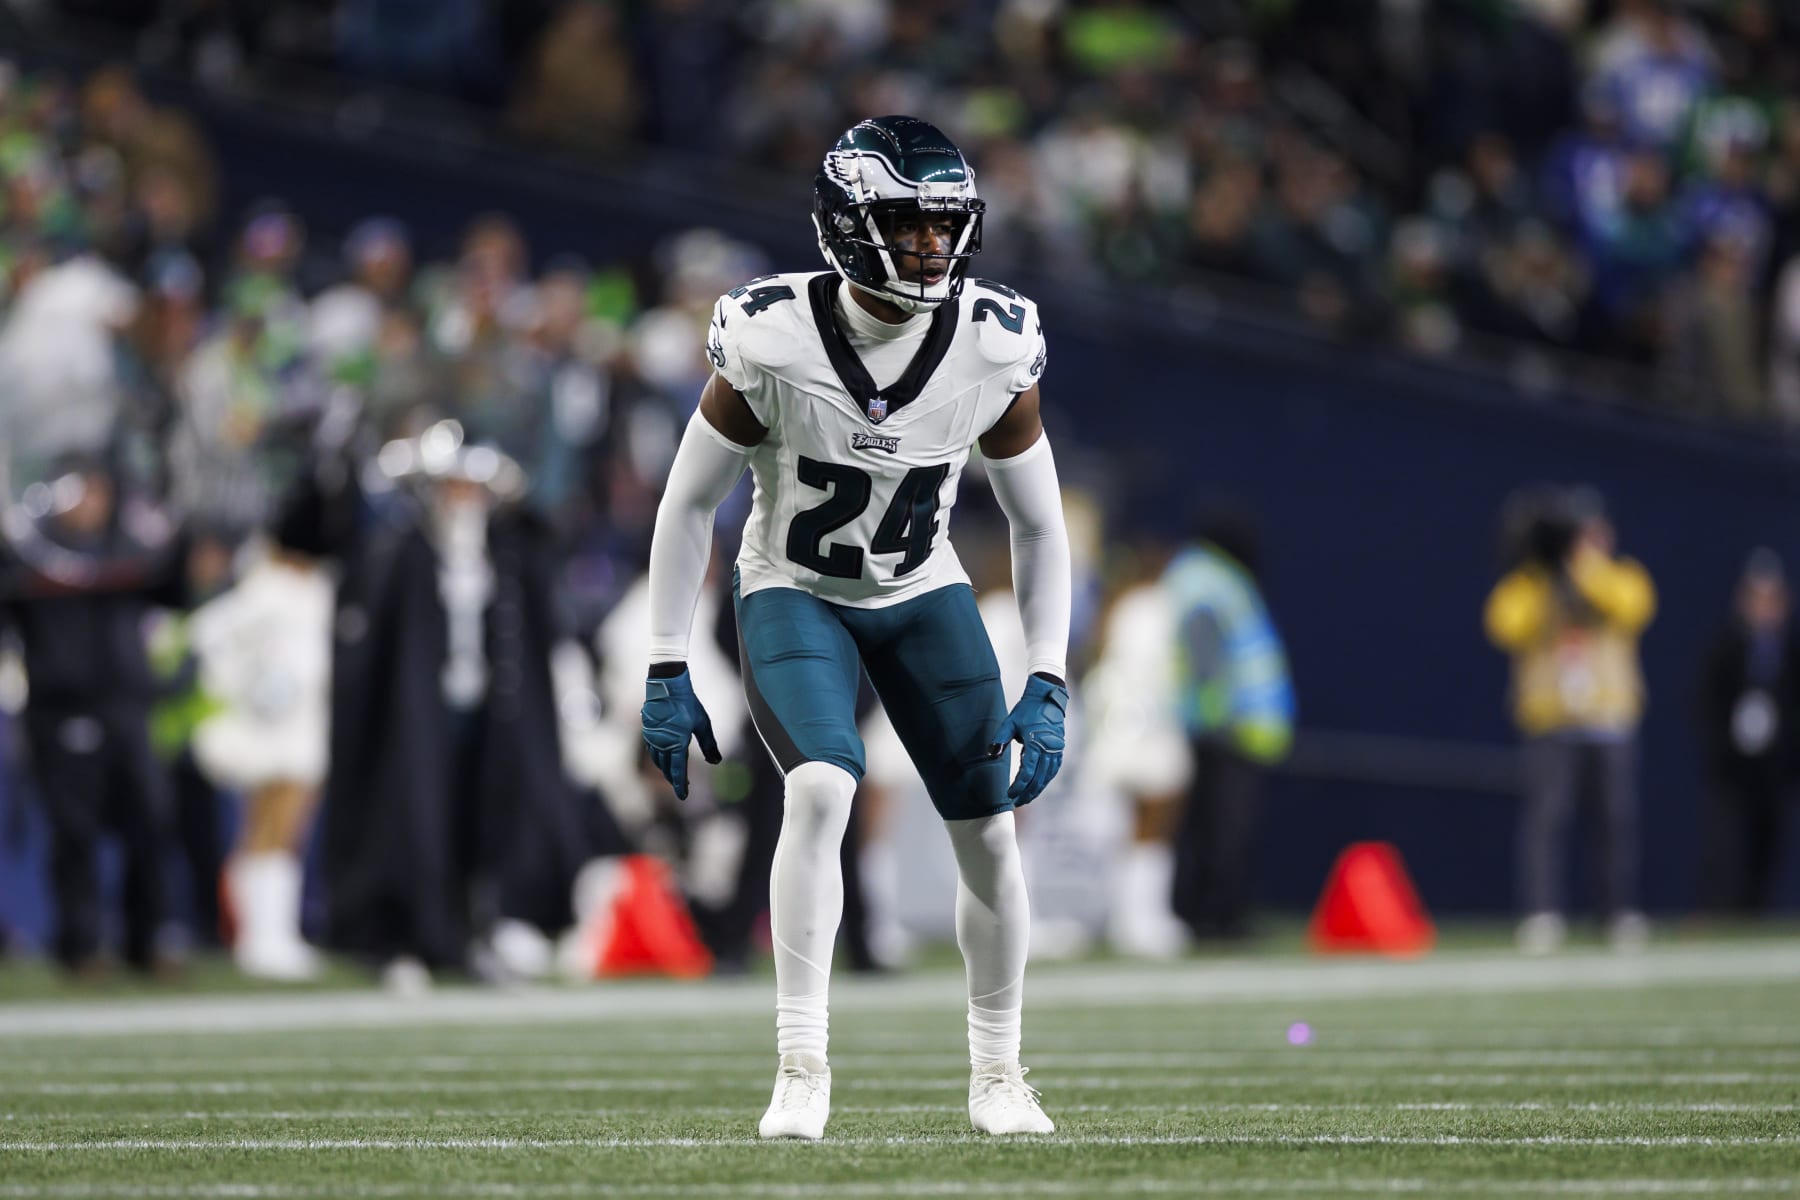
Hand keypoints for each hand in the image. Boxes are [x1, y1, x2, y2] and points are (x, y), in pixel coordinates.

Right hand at [641, 668, 720, 800]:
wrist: (667, 685)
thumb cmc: (687, 703)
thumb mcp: (702, 723)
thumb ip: (709, 744)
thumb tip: (717, 761)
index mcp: (676, 743)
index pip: (678, 770)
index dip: (681, 785)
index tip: (683, 796)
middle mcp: (661, 743)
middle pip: (667, 768)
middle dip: (674, 778)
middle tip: (683, 784)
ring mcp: (652, 737)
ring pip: (658, 760)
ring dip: (666, 769)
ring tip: (673, 774)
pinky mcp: (647, 730)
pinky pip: (652, 750)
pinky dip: (659, 757)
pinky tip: (663, 757)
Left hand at [987, 672, 1068, 806]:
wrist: (1047, 697)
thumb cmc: (1026, 710)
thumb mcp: (1010, 723)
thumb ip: (1000, 739)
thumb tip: (991, 755)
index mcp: (1035, 743)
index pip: (1027, 772)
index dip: (1018, 786)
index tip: (1009, 794)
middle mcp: (1048, 749)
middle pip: (1038, 778)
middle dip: (1027, 793)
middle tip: (1017, 803)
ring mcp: (1056, 749)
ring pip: (1047, 776)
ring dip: (1037, 789)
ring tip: (1027, 799)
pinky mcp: (1059, 748)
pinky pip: (1053, 769)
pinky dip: (1046, 780)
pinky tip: (1039, 786)